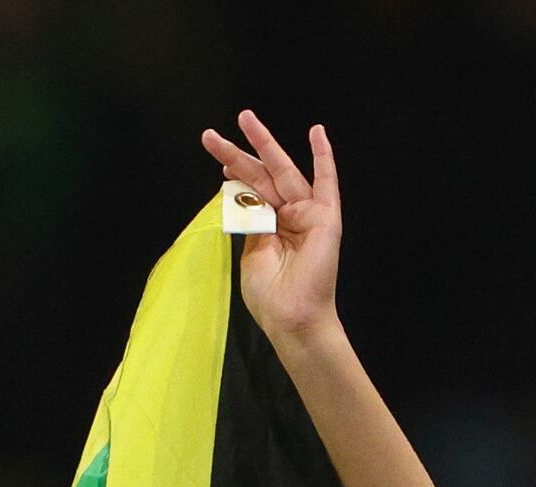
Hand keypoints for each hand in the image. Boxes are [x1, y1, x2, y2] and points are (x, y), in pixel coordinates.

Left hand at [198, 112, 344, 348]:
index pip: (251, 193)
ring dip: (264, 143)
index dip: (234, 176)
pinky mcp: (324, 218)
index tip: (219, 164)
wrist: (291, 319)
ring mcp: (307, 215)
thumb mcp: (251, 254)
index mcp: (270, 228)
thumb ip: (251, 223)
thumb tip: (243, 196)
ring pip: (282, 172)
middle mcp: (289, 217)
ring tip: (244, 118)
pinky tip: (317, 132)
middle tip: (209, 135)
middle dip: (237, 154)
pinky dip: (324, 158)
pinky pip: (326, 183)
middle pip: (260, 177)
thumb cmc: (270, 297)